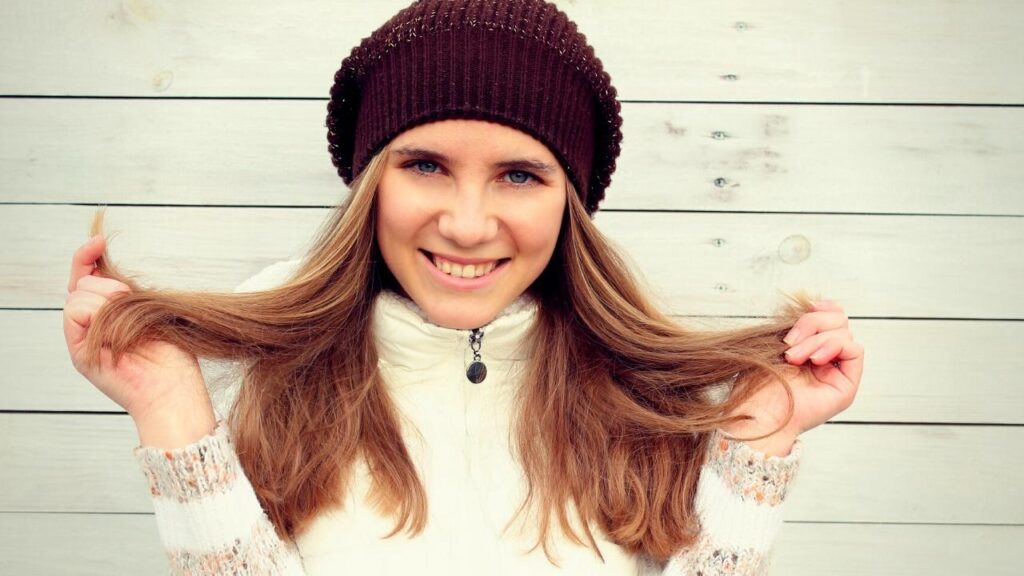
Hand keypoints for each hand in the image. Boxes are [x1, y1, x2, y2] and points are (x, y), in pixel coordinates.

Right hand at [62, 234, 214, 446]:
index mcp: (110, 317)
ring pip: (78, 294)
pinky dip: (96, 312)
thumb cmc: (175, 359)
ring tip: (128, 319)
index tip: (98, 240)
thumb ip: (131, 294)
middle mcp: (92, 328)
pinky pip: (75, 312)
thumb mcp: (154, 313)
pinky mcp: (80, 353)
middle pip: (81, 283)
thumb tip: (110, 265)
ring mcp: (84, 341)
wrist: (174, 394)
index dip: (87, 256)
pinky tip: (115, 326)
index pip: (87, 279)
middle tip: (130, 298)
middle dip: (107, 283)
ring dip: (106, 298)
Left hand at [724, 300, 863, 455]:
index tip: (803, 311)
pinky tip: (813, 360)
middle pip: (838, 320)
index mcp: (809, 348)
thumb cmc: (756, 383)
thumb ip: (797, 326)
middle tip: (789, 343)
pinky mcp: (846, 386)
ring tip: (793, 357)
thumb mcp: (774, 344)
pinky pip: (854, 350)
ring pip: (844, 332)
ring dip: (815, 339)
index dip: (821, 308)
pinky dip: (833, 346)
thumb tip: (813, 305)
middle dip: (812, 323)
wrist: (756, 413)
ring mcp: (836, 373)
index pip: (831, 316)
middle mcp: (826, 360)